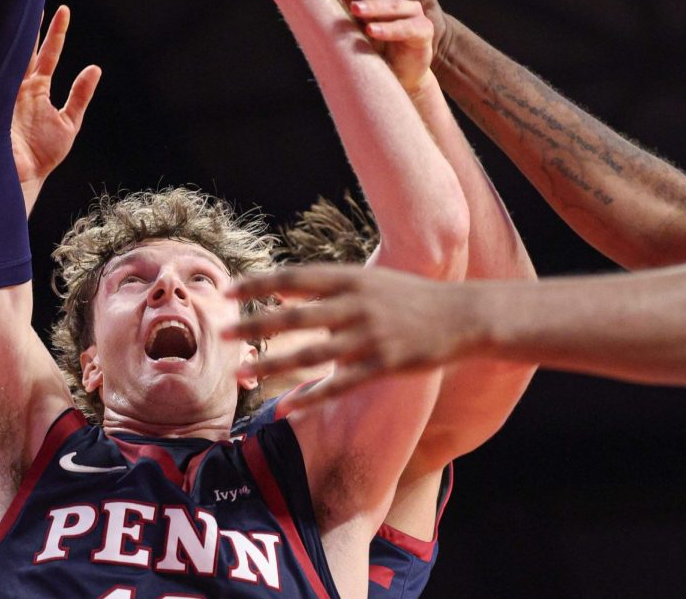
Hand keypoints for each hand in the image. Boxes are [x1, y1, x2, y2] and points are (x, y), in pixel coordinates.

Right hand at [11, 5, 100, 201]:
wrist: (20, 178)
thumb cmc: (42, 156)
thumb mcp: (69, 123)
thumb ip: (80, 95)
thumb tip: (95, 67)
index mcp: (34, 90)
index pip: (46, 54)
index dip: (55, 33)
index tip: (63, 9)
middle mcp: (17, 86)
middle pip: (24, 47)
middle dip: (28, 22)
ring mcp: (4, 91)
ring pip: (10, 54)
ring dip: (15, 32)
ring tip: (19, 4)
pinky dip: (0, 57)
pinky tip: (6, 37)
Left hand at [224, 265, 486, 406]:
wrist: (463, 315)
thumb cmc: (411, 295)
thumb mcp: (369, 279)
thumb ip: (326, 287)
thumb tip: (279, 293)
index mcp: (351, 278)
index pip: (294, 277)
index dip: (259, 283)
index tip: (228, 290)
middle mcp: (356, 304)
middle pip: (295, 315)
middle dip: (255, 323)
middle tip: (223, 330)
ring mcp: (370, 336)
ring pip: (311, 353)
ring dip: (273, 364)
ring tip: (242, 373)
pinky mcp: (384, 365)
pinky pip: (339, 385)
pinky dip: (310, 396)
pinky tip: (285, 407)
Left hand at [323, 0, 458, 71]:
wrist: (405, 70)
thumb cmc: (377, 45)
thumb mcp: (357, 22)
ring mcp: (412, 10)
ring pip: (391, 4)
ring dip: (372, 7)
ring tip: (354, 10)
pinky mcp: (422, 31)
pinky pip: (406, 28)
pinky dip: (389, 29)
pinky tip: (373, 30)